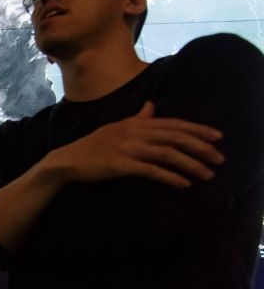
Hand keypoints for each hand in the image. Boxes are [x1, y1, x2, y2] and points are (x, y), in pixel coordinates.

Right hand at [45, 101, 224, 188]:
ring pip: (166, 154)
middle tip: (220, 159)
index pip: (172, 123)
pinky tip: (184, 184)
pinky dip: (170, 177)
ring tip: (207, 175)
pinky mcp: (121, 165)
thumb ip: (137, 118)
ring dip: (190, 165)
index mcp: (134, 123)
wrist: (67, 161)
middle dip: (200, 147)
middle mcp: (133, 132)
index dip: (197, 129)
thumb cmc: (93, 147)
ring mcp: (127, 148)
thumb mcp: (116, 127)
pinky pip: (151, 170)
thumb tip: (151, 105)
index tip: (218, 137)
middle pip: (174, 137)